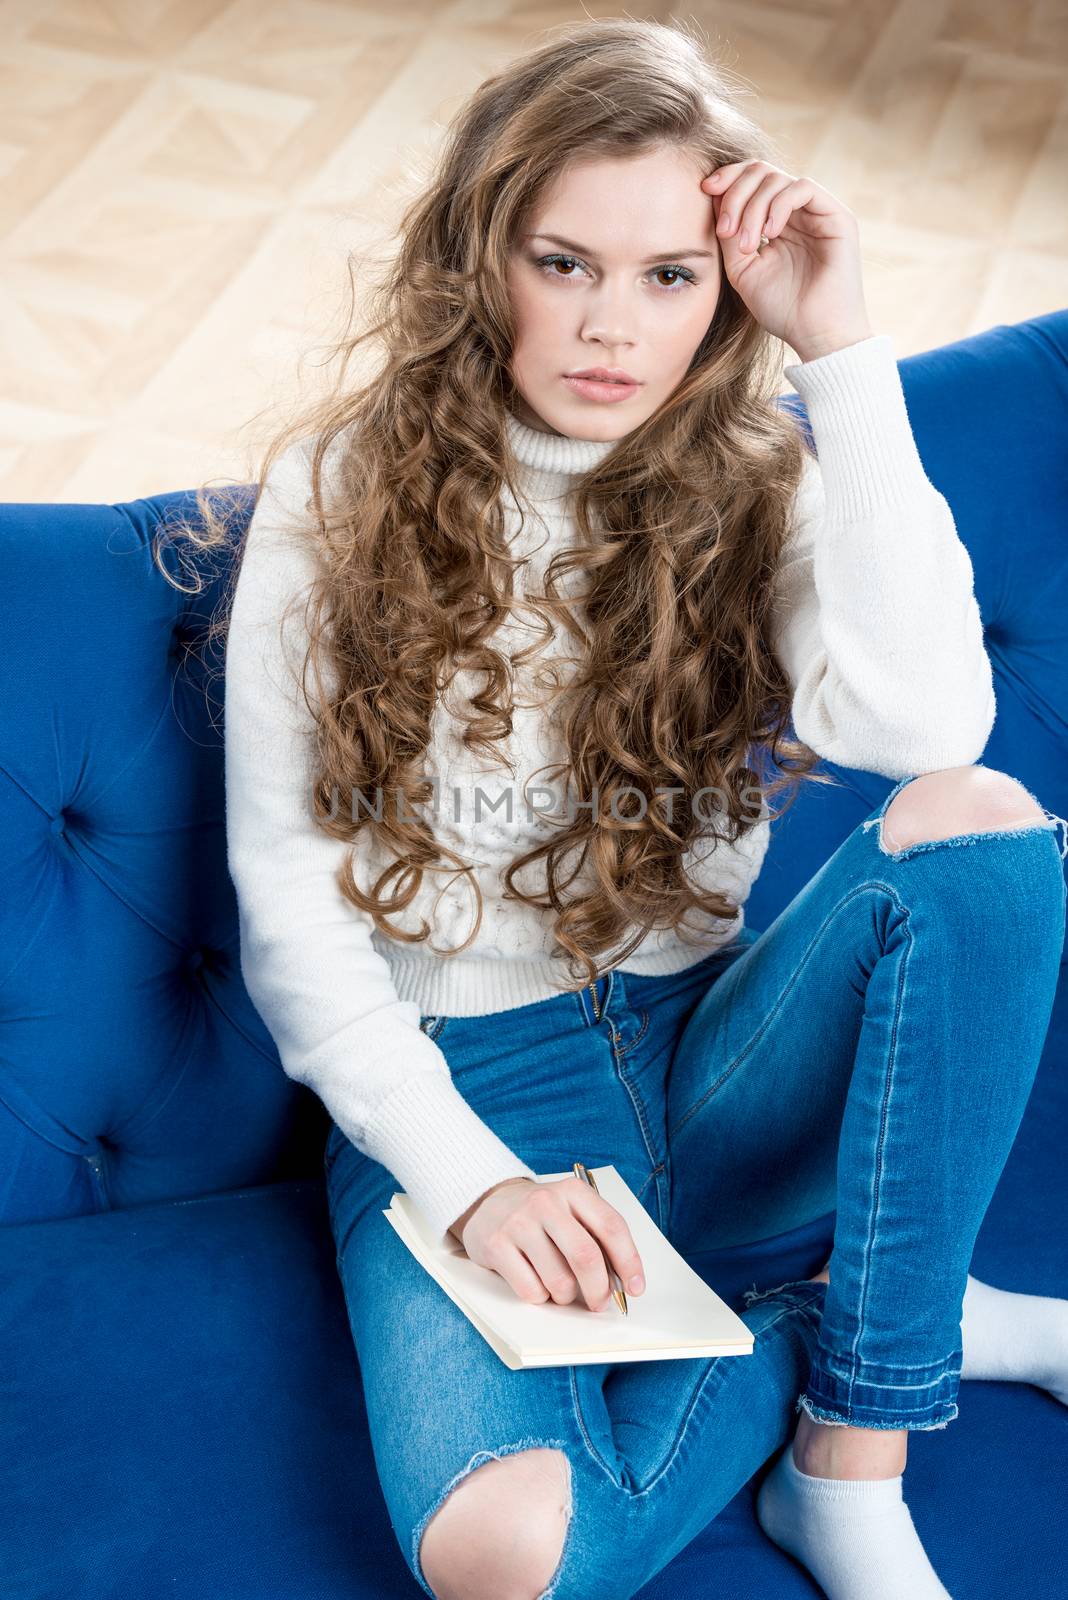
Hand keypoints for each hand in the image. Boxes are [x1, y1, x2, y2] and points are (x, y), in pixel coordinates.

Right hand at [448, 1175, 646, 1311]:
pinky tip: (535, 1281)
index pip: (612, 1227)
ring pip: (558, 1281)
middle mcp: (546, 1203)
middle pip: (586, 1257)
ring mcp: (519, 1223)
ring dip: (566, 1296)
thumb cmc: (541, 1214)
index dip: (629, 1262)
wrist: (488, 1202)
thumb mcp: (571, 1210)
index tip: (635, 1288)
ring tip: (560, 1287)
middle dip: (599, 1290)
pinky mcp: (496, 1245)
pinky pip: (531, 1290)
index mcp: (573, 1192)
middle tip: (599, 1303)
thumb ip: (596, 1237)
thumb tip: (621, 1281)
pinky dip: (540, 1296)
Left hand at [701, 160, 872, 360]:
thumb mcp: (742, 269)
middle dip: (735, 193)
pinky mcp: (838, 217)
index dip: (728, 178)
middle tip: (725, 229)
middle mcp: (797, 212)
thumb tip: (713, 195)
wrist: (815, 335)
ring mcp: (818, 213)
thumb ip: (728, 234)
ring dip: (753, 207)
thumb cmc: (782, 309)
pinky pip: (803, 188)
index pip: (752, 181)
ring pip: (778, 178)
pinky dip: (779, 205)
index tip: (705, 191)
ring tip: (747, 244)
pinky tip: (770, 233)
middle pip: (762, 172)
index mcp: (776, 222)